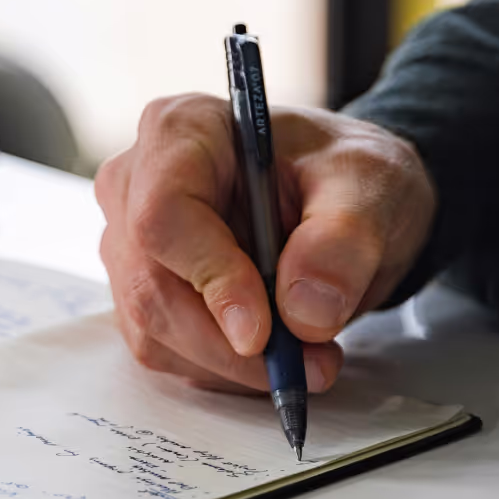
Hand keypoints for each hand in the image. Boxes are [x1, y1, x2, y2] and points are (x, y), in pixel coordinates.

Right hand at [95, 94, 435, 393]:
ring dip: (231, 364)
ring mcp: (128, 240)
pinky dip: (221, 369)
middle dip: (230, 344)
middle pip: (151, 284)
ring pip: (153, 328)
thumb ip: (343, 240)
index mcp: (180, 129)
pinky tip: (272, 351)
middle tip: (310, 362)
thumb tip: (304, 312)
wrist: (341, 198)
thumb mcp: (370, 186)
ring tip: (308, 355)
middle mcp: (135, 182)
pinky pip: (163, 350)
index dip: (209, 278)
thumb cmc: (341, 173)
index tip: (262, 333)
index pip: (164, 213)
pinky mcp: (140, 289)